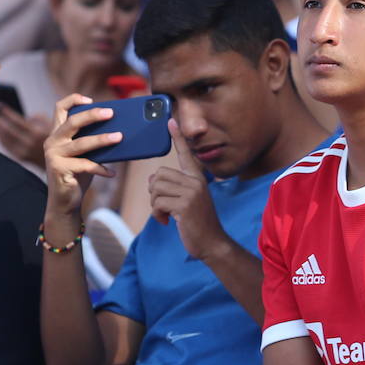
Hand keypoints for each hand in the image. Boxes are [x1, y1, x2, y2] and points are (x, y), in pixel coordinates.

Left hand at [0, 104, 53, 168]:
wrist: (60, 161)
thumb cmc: (57, 141)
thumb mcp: (53, 125)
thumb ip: (40, 118)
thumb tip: (28, 117)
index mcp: (37, 132)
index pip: (17, 120)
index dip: (6, 112)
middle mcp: (29, 143)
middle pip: (8, 130)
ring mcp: (24, 151)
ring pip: (4, 140)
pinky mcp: (21, 158)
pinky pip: (6, 148)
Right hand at [42, 94, 121, 218]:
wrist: (65, 201)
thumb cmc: (78, 174)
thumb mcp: (84, 153)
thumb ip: (91, 140)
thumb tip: (118, 129)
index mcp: (57, 134)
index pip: (60, 108)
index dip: (74, 99)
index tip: (90, 99)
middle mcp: (52, 142)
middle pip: (72, 122)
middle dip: (92, 115)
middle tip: (111, 113)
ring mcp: (54, 156)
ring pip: (81, 143)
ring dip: (102, 140)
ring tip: (119, 137)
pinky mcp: (59, 170)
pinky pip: (85, 166)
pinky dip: (101, 169)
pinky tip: (112, 173)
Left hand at [148, 118, 228, 261]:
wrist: (212, 243)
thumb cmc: (197, 224)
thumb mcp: (188, 201)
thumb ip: (174, 187)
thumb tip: (152, 179)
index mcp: (198, 178)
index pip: (186, 154)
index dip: (178, 138)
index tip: (170, 121)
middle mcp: (196, 181)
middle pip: (158, 175)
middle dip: (154, 193)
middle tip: (163, 206)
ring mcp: (191, 192)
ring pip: (156, 189)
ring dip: (155, 205)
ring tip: (166, 215)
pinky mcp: (185, 205)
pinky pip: (158, 203)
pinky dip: (157, 215)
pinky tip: (167, 222)